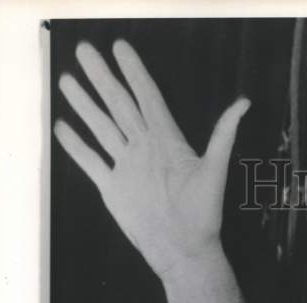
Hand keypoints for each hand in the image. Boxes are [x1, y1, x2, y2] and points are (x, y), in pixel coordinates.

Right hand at [54, 40, 248, 278]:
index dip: (134, 71)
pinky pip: (90, 161)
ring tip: (67, 81)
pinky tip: (62, 127)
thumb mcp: (214, 172)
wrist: (183, 251)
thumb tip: (244, 103)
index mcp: (167, 140)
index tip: (120, 47)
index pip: (147, 97)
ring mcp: (127, 167)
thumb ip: (223, 135)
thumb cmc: (203, 214)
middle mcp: (145, 148)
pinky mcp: (113, 188)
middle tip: (85, 50)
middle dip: (102, 78)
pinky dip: (75, 146)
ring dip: (84, 105)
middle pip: (119, 105)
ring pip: (101, 128)